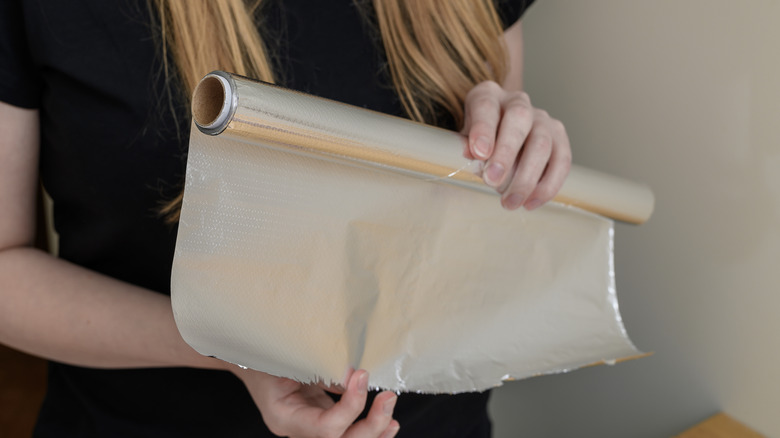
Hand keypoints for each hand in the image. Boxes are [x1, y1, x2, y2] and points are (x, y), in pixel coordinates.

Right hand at [234, 367, 399, 437]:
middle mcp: (297, 431)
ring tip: (390, 408)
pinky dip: (368, 426)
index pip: (325, 428)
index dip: (350, 406)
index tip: (362, 376)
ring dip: (375, 429)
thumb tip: (353, 377)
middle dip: (371, 425)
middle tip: (388, 397)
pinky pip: (347, 430)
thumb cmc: (264, 354)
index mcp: (284, 418)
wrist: (249, 356)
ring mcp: (309, 427)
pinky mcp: (320, 419)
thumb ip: (319, 371)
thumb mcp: (289, 358)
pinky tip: (388, 422)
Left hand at [462, 81, 571, 210]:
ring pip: (542, 143)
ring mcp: (542, 119)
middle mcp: (518, 102)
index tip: (479, 153)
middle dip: (506, 153)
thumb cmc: (478, 141)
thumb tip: (470, 155)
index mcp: (488, 96)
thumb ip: (466, 146)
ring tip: (511, 202)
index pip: (486, 106)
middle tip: (493, 182)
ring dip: (526, 177)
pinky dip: (547, 185)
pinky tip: (531, 202)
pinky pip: (561, 161)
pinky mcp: (560, 138)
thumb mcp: (464, 140)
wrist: (499, 138)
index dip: (483, 129)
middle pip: (519, 120)